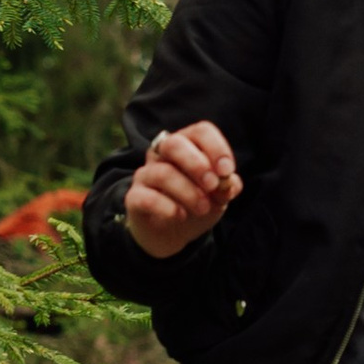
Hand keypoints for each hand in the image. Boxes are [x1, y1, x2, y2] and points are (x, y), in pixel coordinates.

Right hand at [124, 120, 241, 259]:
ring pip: (163, 173)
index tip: (227, 171)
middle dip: (197, 164)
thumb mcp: (218, 196)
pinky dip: (167, 207)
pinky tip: (180, 215)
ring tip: (203, 208)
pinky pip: (147, 197)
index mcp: (187, 145)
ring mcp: (145, 174)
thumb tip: (229, 183)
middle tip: (213, 185)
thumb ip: (227, 187)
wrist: (172, 233)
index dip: (216, 148)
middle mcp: (162, 154)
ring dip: (188, 192)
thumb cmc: (196, 204)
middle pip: (174, 143)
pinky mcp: (134, 197)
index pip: (201, 131)